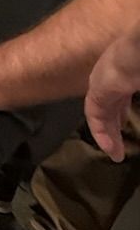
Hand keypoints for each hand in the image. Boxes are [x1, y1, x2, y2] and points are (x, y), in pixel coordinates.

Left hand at [86, 26, 139, 160]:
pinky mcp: (96, 91)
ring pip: (101, 114)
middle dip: (114, 127)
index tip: (127, 125)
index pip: (120, 96)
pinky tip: (108, 147)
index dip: (122, 112)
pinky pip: (94, 116)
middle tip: (120, 147)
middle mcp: (110, 78)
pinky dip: (100, 132)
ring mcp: (101, 83)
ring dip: (107, 135)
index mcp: (125, 74)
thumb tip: (138, 101)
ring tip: (115, 154)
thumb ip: (139, 98)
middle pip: (110, 107)